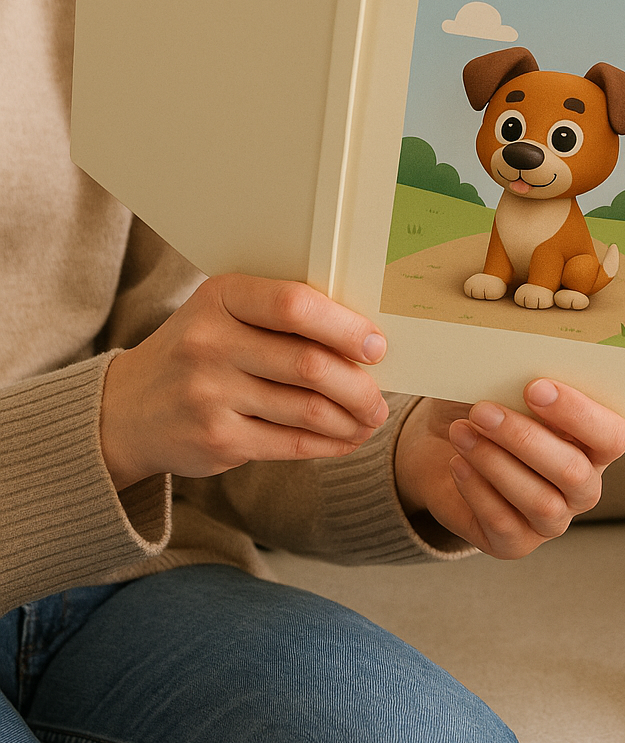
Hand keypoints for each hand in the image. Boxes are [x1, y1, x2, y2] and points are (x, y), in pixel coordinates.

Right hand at [100, 274, 388, 489]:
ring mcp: (210, 395)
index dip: (344, 326)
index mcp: (220, 297)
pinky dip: (329, 444)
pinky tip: (345, 439)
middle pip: (309, 364)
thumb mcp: (222, 314)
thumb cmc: (196, 351)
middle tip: (380, 396)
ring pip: (307, 409)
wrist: (126, 410)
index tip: (376, 345)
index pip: (294, 304)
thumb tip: (363, 336)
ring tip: (370, 418)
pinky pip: (292, 444)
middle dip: (359, 385)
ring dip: (351, 418)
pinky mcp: (217, 440)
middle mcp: (211, 344)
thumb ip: (279, 316)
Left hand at [393, 380, 624, 557]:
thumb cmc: (487, 404)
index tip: (534, 387)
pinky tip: (458, 462)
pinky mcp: (516, 543)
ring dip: (496, 462)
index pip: (612, 436)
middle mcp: (582, 485)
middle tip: (482, 409)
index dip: (578, 413)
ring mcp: (552, 520)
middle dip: (524, 438)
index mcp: (594, 442)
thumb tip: (517, 358)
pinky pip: (505, 524)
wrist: (443, 442)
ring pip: (541, 502)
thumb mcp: (504, 384)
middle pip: (573, 472)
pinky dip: (478, 489)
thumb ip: (521, 376)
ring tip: (461, 432)